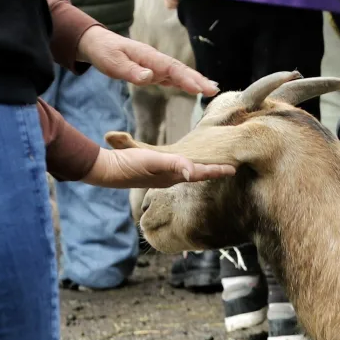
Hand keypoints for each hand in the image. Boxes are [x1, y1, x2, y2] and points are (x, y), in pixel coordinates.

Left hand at [76, 25, 214, 95]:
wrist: (98, 44)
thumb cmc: (104, 52)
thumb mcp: (112, 63)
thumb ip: (131, 70)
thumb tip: (150, 77)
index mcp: (149, 57)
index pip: (172, 68)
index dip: (187, 78)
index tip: (199, 89)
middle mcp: (156, 61)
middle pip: (181, 70)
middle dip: (198, 79)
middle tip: (215, 90)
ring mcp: (156, 66)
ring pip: (179, 74)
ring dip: (195, 81)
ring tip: (212, 90)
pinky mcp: (153, 71)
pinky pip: (172, 77)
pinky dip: (184, 82)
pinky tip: (194, 88)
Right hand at [85, 146, 234, 189]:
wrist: (105, 170)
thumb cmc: (129, 164)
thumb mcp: (153, 161)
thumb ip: (173, 165)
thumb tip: (192, 172)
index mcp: (172, 176)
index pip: (200, 173)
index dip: (217, 171)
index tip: (234, 169)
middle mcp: (168, 178)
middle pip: (196, 174)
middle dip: (212, 171)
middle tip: (228, 168)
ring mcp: (159, 177)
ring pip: (185, 173)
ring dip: (199, 170)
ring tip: (210, 167)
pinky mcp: (150, 172)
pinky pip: (173, 169)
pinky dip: (183, 167)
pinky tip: (181, 166)